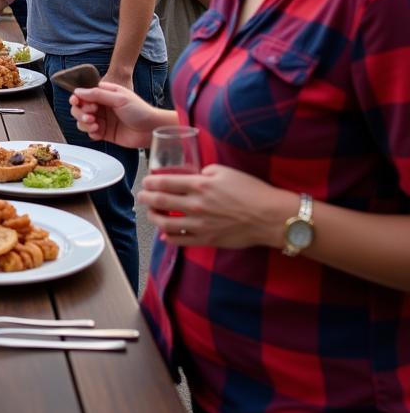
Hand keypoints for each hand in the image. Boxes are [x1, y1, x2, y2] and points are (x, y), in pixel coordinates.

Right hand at [68, 82, 161, 147]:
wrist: (151, 129)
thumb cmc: (139, 110)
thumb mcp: (119, 98)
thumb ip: (97, 94)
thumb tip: (77, 92)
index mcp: (104, 94)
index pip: (83, 94)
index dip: (77, 98)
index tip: (76, 102)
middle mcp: (101, 107)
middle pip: (79, 108)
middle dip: (80, 112)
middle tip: (90, 115)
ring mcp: (103, 120)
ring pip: (82, 121)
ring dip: (84, 123)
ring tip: (95, 124)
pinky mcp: (105, 133)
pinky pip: (90, 133)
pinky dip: (91, 132)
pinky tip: (98, 131)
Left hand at [138, 164, 291, 249]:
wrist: (269, 216)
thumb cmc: (250, 190)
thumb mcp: (224, 171)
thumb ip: (203, 173)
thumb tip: (192, 178)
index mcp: (199, 185)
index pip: (164, 182)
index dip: (150, 181)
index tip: (146, 181)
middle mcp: (195, 205)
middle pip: (160, 202)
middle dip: (146, 198)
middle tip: (141, 195)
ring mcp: (200, 225)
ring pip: (166, 224)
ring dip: (153, 217)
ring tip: (151, 213)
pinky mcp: (207, 240)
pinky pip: (181, 241)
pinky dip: (168, 237)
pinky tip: (165, 233)